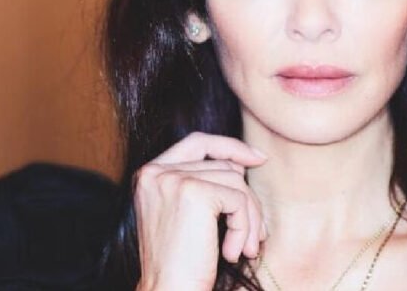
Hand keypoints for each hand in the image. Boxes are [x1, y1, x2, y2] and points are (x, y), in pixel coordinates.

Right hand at [134, 132, 267, 290]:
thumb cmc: (180, 263)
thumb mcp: (184, 215)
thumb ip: (202, 183)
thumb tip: (242, 162)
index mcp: (148, 175)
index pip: (197, 143)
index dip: (229, 146)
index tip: (257, 158)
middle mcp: (155, 172)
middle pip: (223, 165)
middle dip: (247, 200)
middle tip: (257, 233)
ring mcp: (172, 180)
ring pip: (236, 181)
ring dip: (249, 218)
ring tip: (244, 248)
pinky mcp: (194, 193)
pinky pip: (239, 199)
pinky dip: (245, 228)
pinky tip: (232, 252)